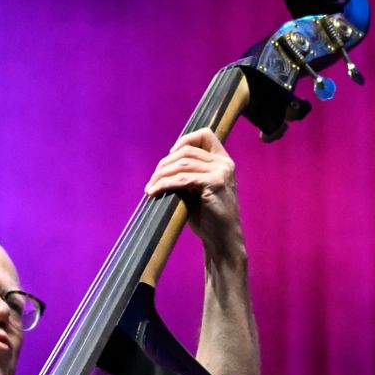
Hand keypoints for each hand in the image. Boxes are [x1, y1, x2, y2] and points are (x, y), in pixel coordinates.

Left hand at [144, 127, 245, 264]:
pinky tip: (154, 192)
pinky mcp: (214, 184)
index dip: (184, 140)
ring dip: (161, 175)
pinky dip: (165, 184)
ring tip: (150, 187)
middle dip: (165, 164)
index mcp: (222, 161)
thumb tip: (162, 168)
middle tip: (152, 180)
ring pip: (183, 164)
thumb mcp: (197, 191)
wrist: (222, 239)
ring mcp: (221, 172)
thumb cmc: (209, 218)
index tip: (169, 156)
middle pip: (187, 151)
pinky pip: (183, 179)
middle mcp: (224, 163)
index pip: (204, 135)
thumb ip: (186, 175)